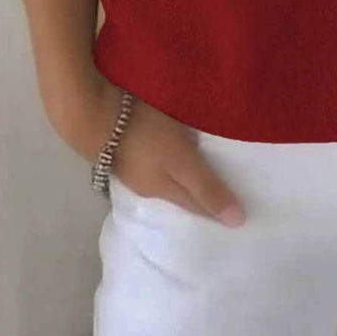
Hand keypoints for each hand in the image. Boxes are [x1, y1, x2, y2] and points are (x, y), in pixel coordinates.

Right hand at [56, 72, 247, 227]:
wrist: (95, 114)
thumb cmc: (145, 136)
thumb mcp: (182, 161)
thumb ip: (207, 187)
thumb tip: (238, 222)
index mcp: (163, 191)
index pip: (197, 205)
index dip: (217, 209)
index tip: (241, 214)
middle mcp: (149, 185)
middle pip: (183, 193)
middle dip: (204, 194)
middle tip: (231, 192)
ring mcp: (135, 167)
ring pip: (169, 176)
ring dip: (188, 175)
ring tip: (210, 168)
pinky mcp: (128, 146)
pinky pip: (158, 159)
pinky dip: (173, 159)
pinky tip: (178, 149)